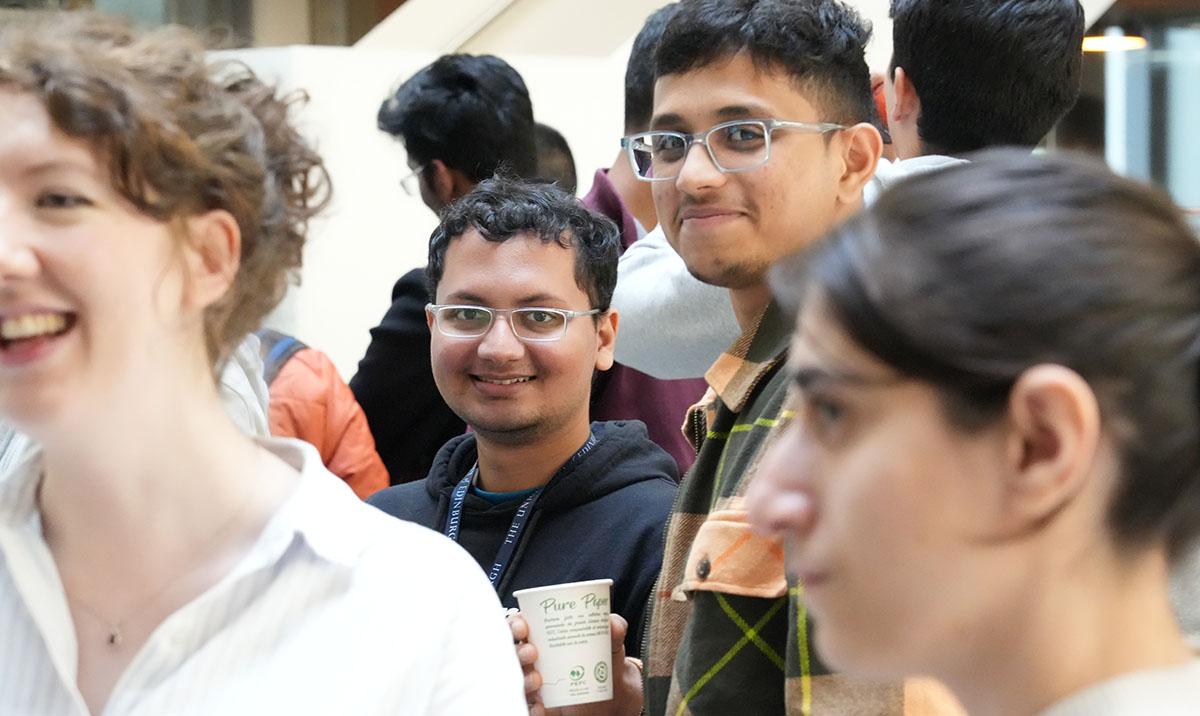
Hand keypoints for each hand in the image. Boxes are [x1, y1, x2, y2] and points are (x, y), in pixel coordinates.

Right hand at [508, 612, 643, 715]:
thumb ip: (613, 633)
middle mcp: (534, 660)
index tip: (523, 625)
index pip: (520, 626)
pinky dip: (531, 708)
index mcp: (545, 638)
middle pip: (512, 652)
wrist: (611, 696)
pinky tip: (540, 707)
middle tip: (532, 652)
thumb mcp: (610, 647)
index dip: (515, 624)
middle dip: (518, 651)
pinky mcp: (539, 705)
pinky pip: (527, 707)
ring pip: (516, 680)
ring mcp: (534, 684)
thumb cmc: (602, 663)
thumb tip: (614, 623)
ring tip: (538, 679)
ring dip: (524, 678)